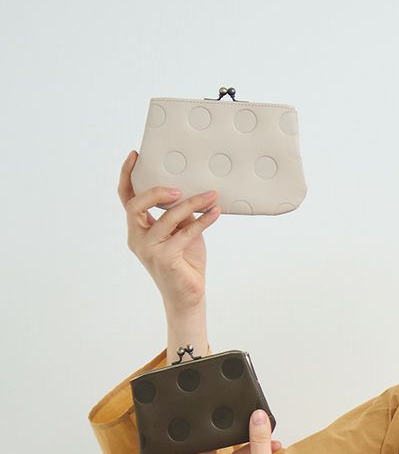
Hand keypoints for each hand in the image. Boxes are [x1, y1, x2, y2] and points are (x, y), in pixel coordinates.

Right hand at [118, 150, 220, 313]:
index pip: (127, 199)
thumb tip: (193, 190)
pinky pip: (185, 232)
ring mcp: (149, 249)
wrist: (188, 296)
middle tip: (178, 188)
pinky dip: (203, 220)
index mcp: (137, 230)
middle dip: (155, 191)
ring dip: (192, 203)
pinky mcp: (164, 258)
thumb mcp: (182, 232)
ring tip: (211, 196)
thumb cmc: (184, 262)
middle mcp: (137, 238)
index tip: (135, 156)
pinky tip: (215, 212)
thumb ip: (180, 213)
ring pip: (167, 218)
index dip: (128, 176)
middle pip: (135, 205)